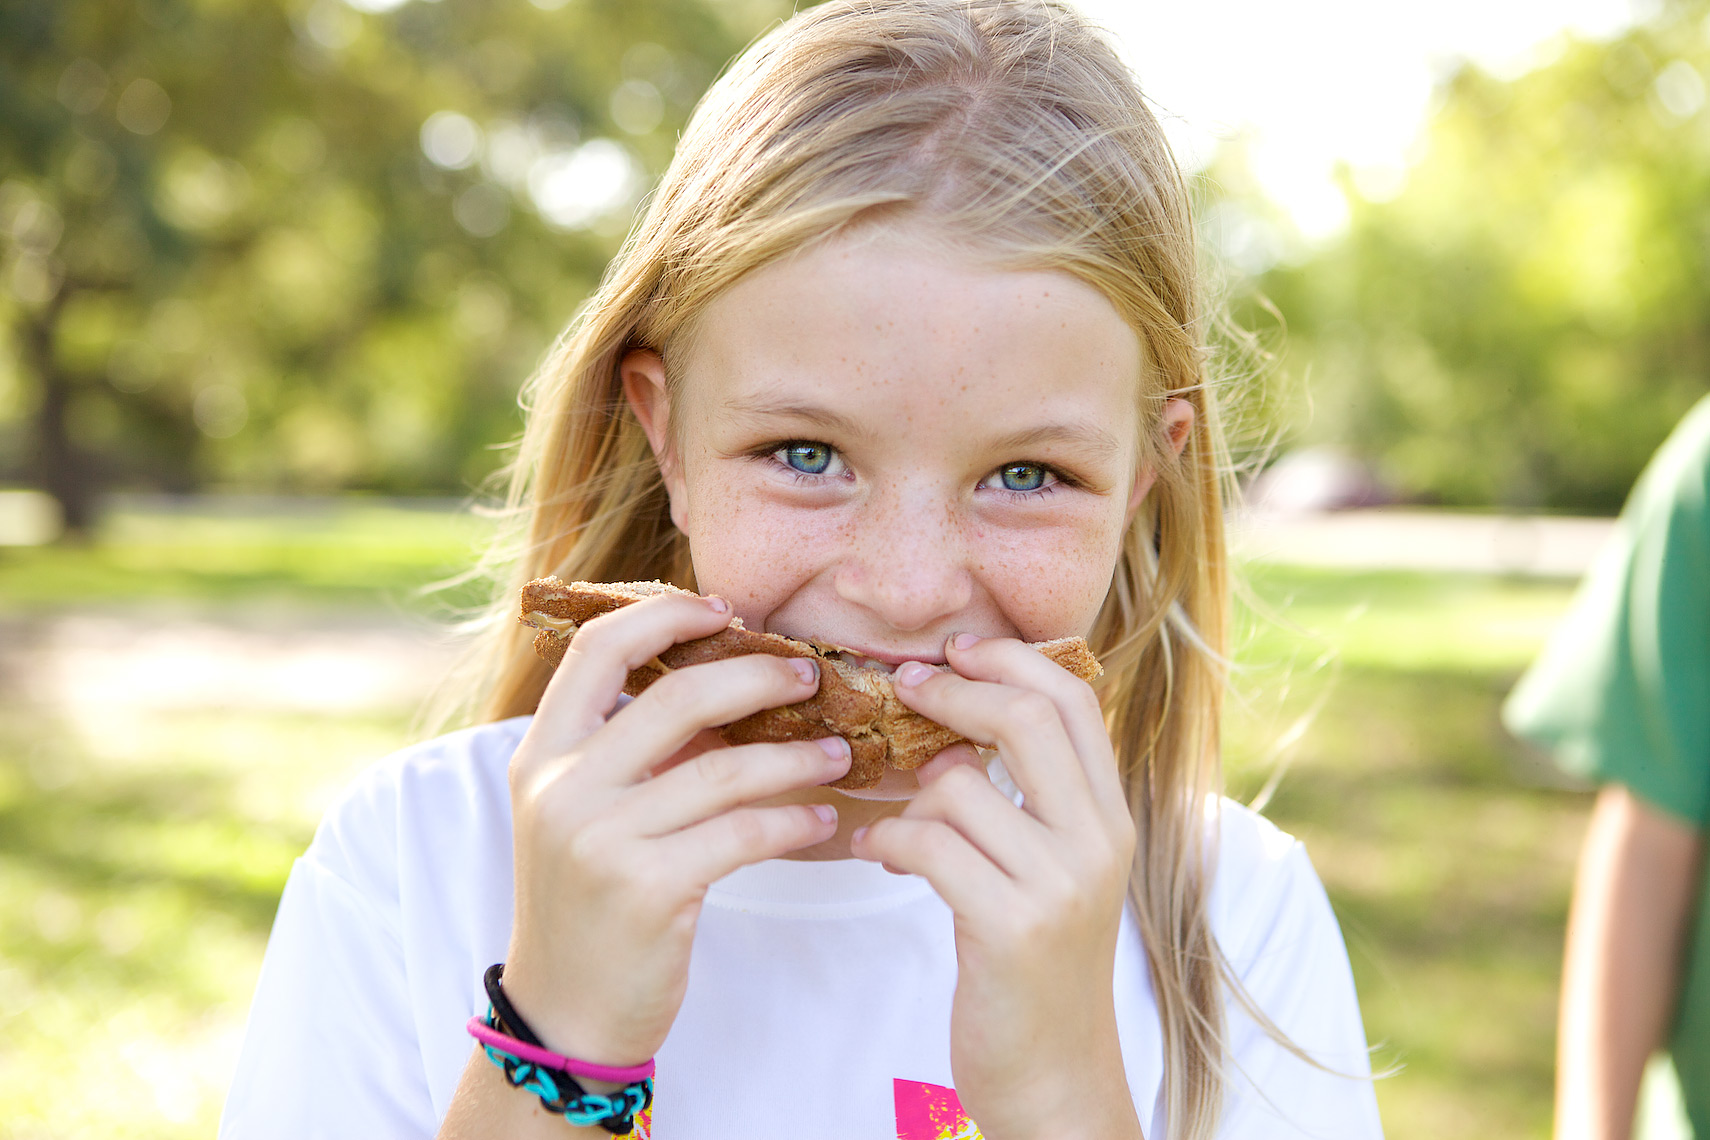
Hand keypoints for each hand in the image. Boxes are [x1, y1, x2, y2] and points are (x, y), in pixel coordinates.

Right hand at [501, 591, 850, 1067]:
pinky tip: (821, 819)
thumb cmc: (591, 903)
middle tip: (811, 678)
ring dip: (795, 756)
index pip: (599, 649)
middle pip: (677, 697)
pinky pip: (742, 832)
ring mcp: (600, 838)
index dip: (665, 616)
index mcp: (542, 754)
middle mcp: (561, 787)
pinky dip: (794, 819)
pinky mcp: (646, 888)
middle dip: (758, 678)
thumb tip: (729, 685)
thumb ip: (633, 752)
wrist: (564, 1011)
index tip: (725, 611)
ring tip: (839, 753)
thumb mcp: (586, 814)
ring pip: (723, 768)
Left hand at [851, 633, 1141, 1139]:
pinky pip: (928, 844)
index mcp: (1112, 818)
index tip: (954, 650)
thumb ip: (1030, 802)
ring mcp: (1060, 883)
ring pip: (960, 785)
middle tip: (904, 686)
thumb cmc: (1036, 967)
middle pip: (1026, 718)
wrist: (1054, 1076)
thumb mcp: (1054, 873)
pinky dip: (887, 841)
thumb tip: (956, 730)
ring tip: (894, 828)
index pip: (1073, 701)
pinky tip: (880, 858)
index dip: (1009, 660)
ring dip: (907, 797)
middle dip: (953, 691)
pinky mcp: (1012, 925)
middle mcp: (1099, 841)